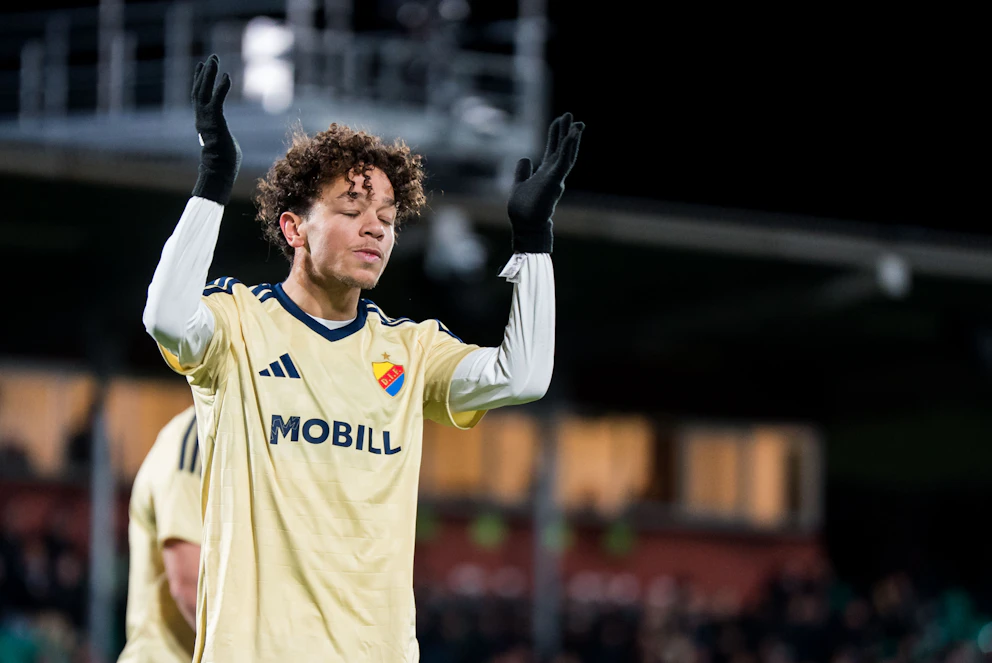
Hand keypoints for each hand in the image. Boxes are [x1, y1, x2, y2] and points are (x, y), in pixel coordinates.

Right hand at [191, 54, 241, 205]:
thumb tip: (227, 143)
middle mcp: (201, 118)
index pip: (200, 97)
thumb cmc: (225, 164)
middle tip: (211, 57)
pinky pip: (217, 101)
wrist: (219, 172)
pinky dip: (221, 88)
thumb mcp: (225, 144)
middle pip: (200, 90)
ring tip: (214, 59)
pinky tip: (227, 76)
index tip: (202, 66)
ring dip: (209, 75)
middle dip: (205, 72)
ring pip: (204, 92)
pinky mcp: (215, 122)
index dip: (200, 80)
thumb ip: (223, 136)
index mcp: (204, 122)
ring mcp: (206, 120)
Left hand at [506, 112, 583, 253]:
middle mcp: (554, 173)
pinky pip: (564, 162)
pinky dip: (568, 149)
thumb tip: (525, 158)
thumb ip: (523, 171)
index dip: (557, 134)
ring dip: (572, 139)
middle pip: (563, 148)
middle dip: (567, 132)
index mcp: (546, 172)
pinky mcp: (554, 182)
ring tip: (577, 123)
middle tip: (571, 115)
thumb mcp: (520, 184)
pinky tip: (571, 136)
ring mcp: (556, 177)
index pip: (554, 148)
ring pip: (567, 154)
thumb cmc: (524, 210)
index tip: (561, 119)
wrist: (525, 226)